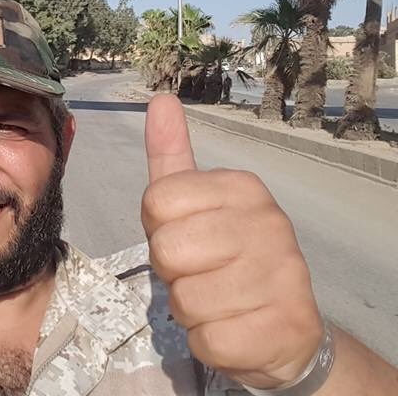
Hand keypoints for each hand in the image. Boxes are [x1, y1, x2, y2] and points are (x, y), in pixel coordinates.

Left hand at [141, 94, 323, 389]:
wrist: (284, 327)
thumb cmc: (225, 256)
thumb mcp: (195, 201)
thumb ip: (171, 154)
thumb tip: (160, 99)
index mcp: (243, 187)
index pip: (155, 201)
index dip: (157, 227)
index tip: (186, 234)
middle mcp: (270, 224)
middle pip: (165, 249)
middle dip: (172, 271)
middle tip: (201, 272)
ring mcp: (283, 277)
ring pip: (184, 299)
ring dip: (190, 309)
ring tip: (218, 300)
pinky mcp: (282, 328)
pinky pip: (207, 340)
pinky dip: (209, 341)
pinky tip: (233, 328)